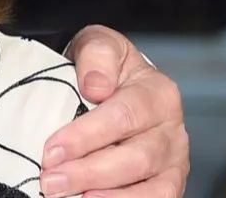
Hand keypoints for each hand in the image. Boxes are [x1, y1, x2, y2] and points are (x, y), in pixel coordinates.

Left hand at [42, 25, 188, 197]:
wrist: (114, 84)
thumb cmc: (103, 67)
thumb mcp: (98, 44)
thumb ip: (96, 54)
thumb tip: (96, 86)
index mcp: (157, 93)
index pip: (123, 117)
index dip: (85, 137)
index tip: (51, 150)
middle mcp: (173, 129)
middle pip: (136, 158)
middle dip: (89, 172)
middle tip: (51, 181)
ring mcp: (175, 161)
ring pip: (152, 188)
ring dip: (108, 196)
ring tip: (71, 197)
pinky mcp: (169, 183)